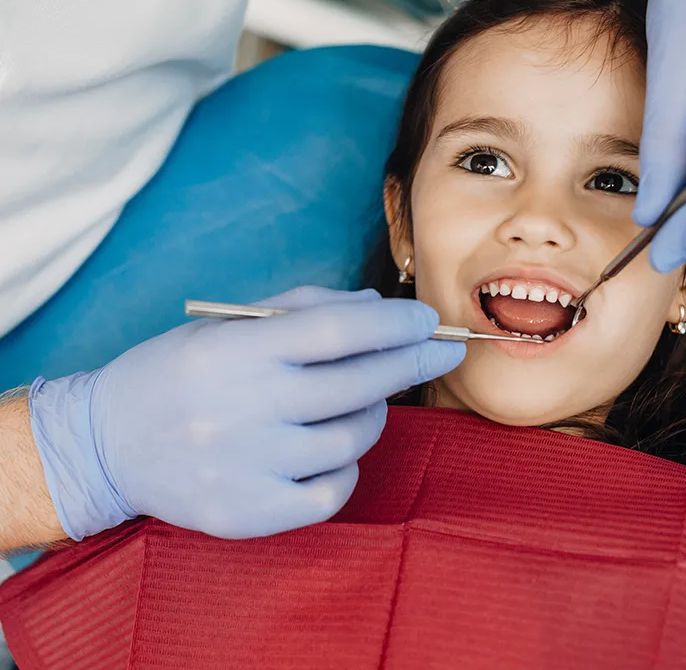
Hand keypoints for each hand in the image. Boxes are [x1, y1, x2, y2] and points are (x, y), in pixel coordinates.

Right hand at [28, 287, 463, 539]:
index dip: (393, 325)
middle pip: (357, 385)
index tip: (428, 320)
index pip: (336, 332)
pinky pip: (333, 491)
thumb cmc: (179, 373)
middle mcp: (241, 409)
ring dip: (373, 414)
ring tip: (359, 401)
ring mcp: (246, 468)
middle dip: (412, 362)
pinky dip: (346, 466)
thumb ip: (305, 309)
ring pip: (352, 439)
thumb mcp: (229, 325)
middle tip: (442, 351)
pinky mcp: (249, 514)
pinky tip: (329, 449)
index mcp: (235, 352)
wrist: (107, 444)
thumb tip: (380, 309)